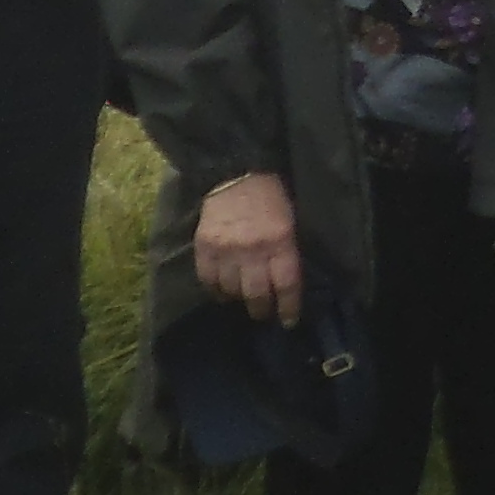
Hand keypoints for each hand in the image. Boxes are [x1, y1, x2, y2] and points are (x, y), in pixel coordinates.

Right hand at [193, 172, 304, 325]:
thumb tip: (286, 283)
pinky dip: (215, 290)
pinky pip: (208, 280)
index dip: (288, 307)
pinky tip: (221, 292)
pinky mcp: (204, 247)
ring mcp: (226, 250)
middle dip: (262, 310)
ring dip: (238, 299)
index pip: (286, 284)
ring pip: (232, 290)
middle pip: (257, 294)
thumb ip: (288, 251)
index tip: (288, 321)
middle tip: (263, 314)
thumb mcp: (290, 221)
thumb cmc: (271, 197)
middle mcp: (253, 250)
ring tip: (242, 299)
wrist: (236, 173)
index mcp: (280, 241)